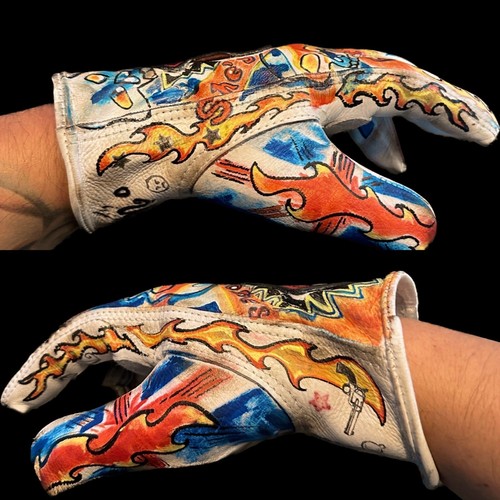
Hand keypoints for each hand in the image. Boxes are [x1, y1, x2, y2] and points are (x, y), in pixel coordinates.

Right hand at [1, 271, 438, 494]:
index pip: (71, 341)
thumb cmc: (244, 384)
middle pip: (106, 337)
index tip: (14, 401)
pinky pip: (177, 345)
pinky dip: (159, 371)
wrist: (328, 356)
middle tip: (59, 403)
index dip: (39, 372)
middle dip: (78, 373)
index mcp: (141, 319)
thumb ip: (95, 441)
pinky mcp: (229, 322)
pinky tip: (175, 390)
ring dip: (121, 373)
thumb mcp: (161, 422)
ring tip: (114, 401)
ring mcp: (202, 311)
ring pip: (143, 342)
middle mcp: (168, 305)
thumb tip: (40, 460)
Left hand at [54, 43, 498, 248]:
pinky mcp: (249, 95)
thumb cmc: (210, 154)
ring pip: (345, 93)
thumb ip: (364, 207)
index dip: (451, 111)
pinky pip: (311, 104)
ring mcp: (273, 76)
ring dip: (376, 124)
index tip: (486, 131)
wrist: (130, 137)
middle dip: (421, 109)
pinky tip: (326, 151)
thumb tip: (423, 229)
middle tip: (449, 136)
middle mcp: (302, 66)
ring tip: (394, 157)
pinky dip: (334, 129)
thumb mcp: (298, 184)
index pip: (407, 87)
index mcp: (325, 79)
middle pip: (381, 77)